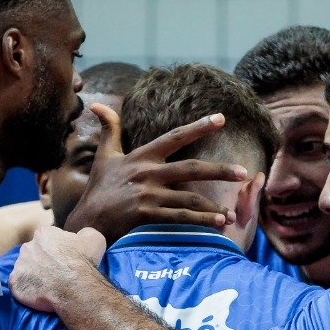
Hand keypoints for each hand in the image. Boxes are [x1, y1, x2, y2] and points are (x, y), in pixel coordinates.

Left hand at [6, 221, 107, 313]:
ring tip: (48, 286)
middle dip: (42, 261)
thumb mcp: (94, 238)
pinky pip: (19, 285)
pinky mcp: (14, 283)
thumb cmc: (84, 262)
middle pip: (34, 253)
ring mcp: (19, 265)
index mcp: (44, 233)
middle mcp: (27, 246)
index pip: (48, 239)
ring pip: (25, 269)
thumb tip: (80, 236)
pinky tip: (39, 294)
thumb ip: (84, 233)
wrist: (75, 287)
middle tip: (55, 273)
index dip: (57, 250)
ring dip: (33, 275)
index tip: (64, 260)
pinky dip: (27, 290)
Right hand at [65, 104, 248, 234]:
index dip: (198, 127)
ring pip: (188, 199)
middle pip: (190, 168)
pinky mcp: (145, 215)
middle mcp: (147, 173)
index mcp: (141, 156)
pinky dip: (200, 221)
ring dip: (212, 207)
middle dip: (219, 170)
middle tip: (243, 172)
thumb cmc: (99, 188)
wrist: (87, 220)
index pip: (174, 137)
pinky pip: (179, 218)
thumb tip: (96, 104)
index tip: (221, 118)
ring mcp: (147, 195)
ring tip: (231, 215)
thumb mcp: (104, 156)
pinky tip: (217, 224)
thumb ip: (109, 129)